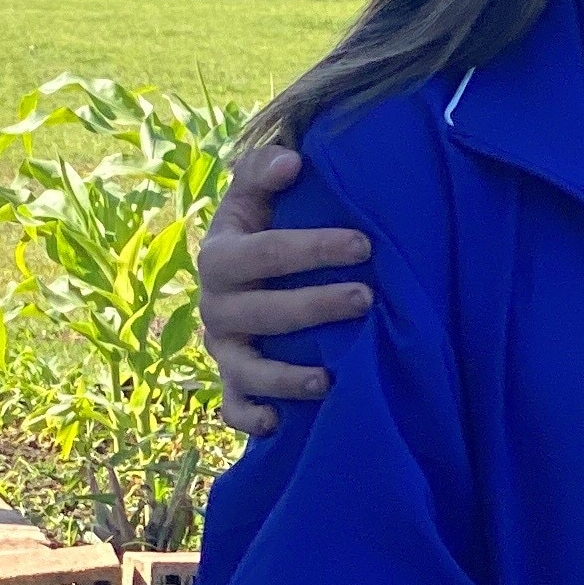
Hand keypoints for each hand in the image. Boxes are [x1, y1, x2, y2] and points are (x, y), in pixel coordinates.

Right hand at [199, 140, 374, 433]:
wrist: (241, 276)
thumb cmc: (262, 231)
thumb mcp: (253, 198)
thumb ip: (264, 173)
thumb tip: (292, 160)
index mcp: (220, 257)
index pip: (262, 252)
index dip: (311, 248)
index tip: (364, 244)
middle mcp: (215, 306)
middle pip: (261, 312)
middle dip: (314, 307)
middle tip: (368, 298)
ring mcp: (223, 349)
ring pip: (247, 369)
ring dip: (285, 377)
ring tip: (330, 380)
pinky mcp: (231, 383)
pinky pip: (233, 409)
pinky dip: (251, 419)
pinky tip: (280, 424)